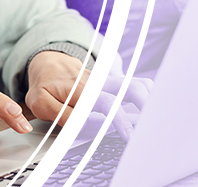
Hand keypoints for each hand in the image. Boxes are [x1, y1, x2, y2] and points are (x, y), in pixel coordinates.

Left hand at [25, 51, 152, 139]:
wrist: (48, 62)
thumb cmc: (44, 85)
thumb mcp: (40, 103)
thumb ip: (61, 115)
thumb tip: (83, 125)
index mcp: (79, 88)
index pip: (104, 101)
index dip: (117, 118)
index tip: (127, 134)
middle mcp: (97, 82)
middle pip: (128, 87)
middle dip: (142, 104)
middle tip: (150, 126)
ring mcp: (106, 80)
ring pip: (134, 83)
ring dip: (148, 99)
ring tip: (157, 118)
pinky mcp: (112, 81)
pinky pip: (134, 82)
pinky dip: (147, 92)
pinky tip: (153, 106)